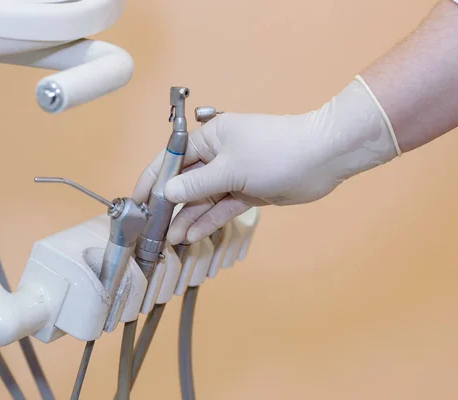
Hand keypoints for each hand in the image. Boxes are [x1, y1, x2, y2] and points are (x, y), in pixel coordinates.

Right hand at [133, 77, 397, 244]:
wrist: (322, 158)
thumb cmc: (275, 152)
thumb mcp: (231, 168)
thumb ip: (197, 183)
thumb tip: (167, 193)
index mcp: (211, 137)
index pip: (173, 158)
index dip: (153, 179)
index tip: (136, 200)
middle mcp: (219, 154)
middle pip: (187, 181)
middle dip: (171, 205)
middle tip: (153, 229)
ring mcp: (234, 174)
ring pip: (204, 198)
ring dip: (189, 217)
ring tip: (171, 239)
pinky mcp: (248, 190)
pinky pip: (222, 206)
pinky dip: (209, 219)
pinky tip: (192, 234)